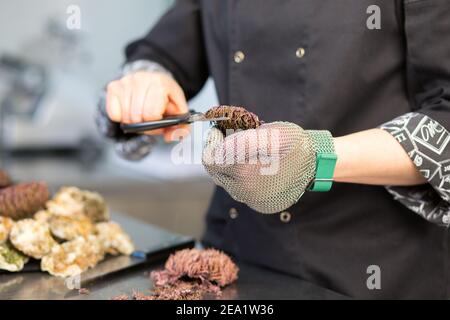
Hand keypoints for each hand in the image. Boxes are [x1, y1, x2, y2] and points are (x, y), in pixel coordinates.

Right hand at [106, 71, 188, 141]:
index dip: (156, 125)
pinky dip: (122, 117)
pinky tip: (131, 111)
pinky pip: (114, 114)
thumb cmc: (166, 97)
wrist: (156, 81)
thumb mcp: (180, 111)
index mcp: (160, 83)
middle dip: (145, 125)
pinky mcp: (114, 86)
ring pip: (125, 116)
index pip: (151, 114)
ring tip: (143, 115)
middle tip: (151, 121)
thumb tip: (171, 137)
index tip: (159, 123)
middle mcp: (141, 78)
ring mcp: (126, 81)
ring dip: (134, 122)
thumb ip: (181, 128)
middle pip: (137, 116)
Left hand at [202, 122, 316, 213]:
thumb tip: (219, 145)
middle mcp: (245, 190)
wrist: (315, 165)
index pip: (210, 159)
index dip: (212, 143)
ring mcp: (252, 199)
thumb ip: (239, 140)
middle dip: (220, 155)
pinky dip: (243, 178)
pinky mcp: (259, 204)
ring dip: (231, 167)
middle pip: (216, 171)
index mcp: (244, 170)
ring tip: (246, 154)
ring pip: (227, 181)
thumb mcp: (268, 133)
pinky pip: (241, 190)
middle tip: (228, 140)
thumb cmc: (293, 145)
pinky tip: (256, 168)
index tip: (218, 132)